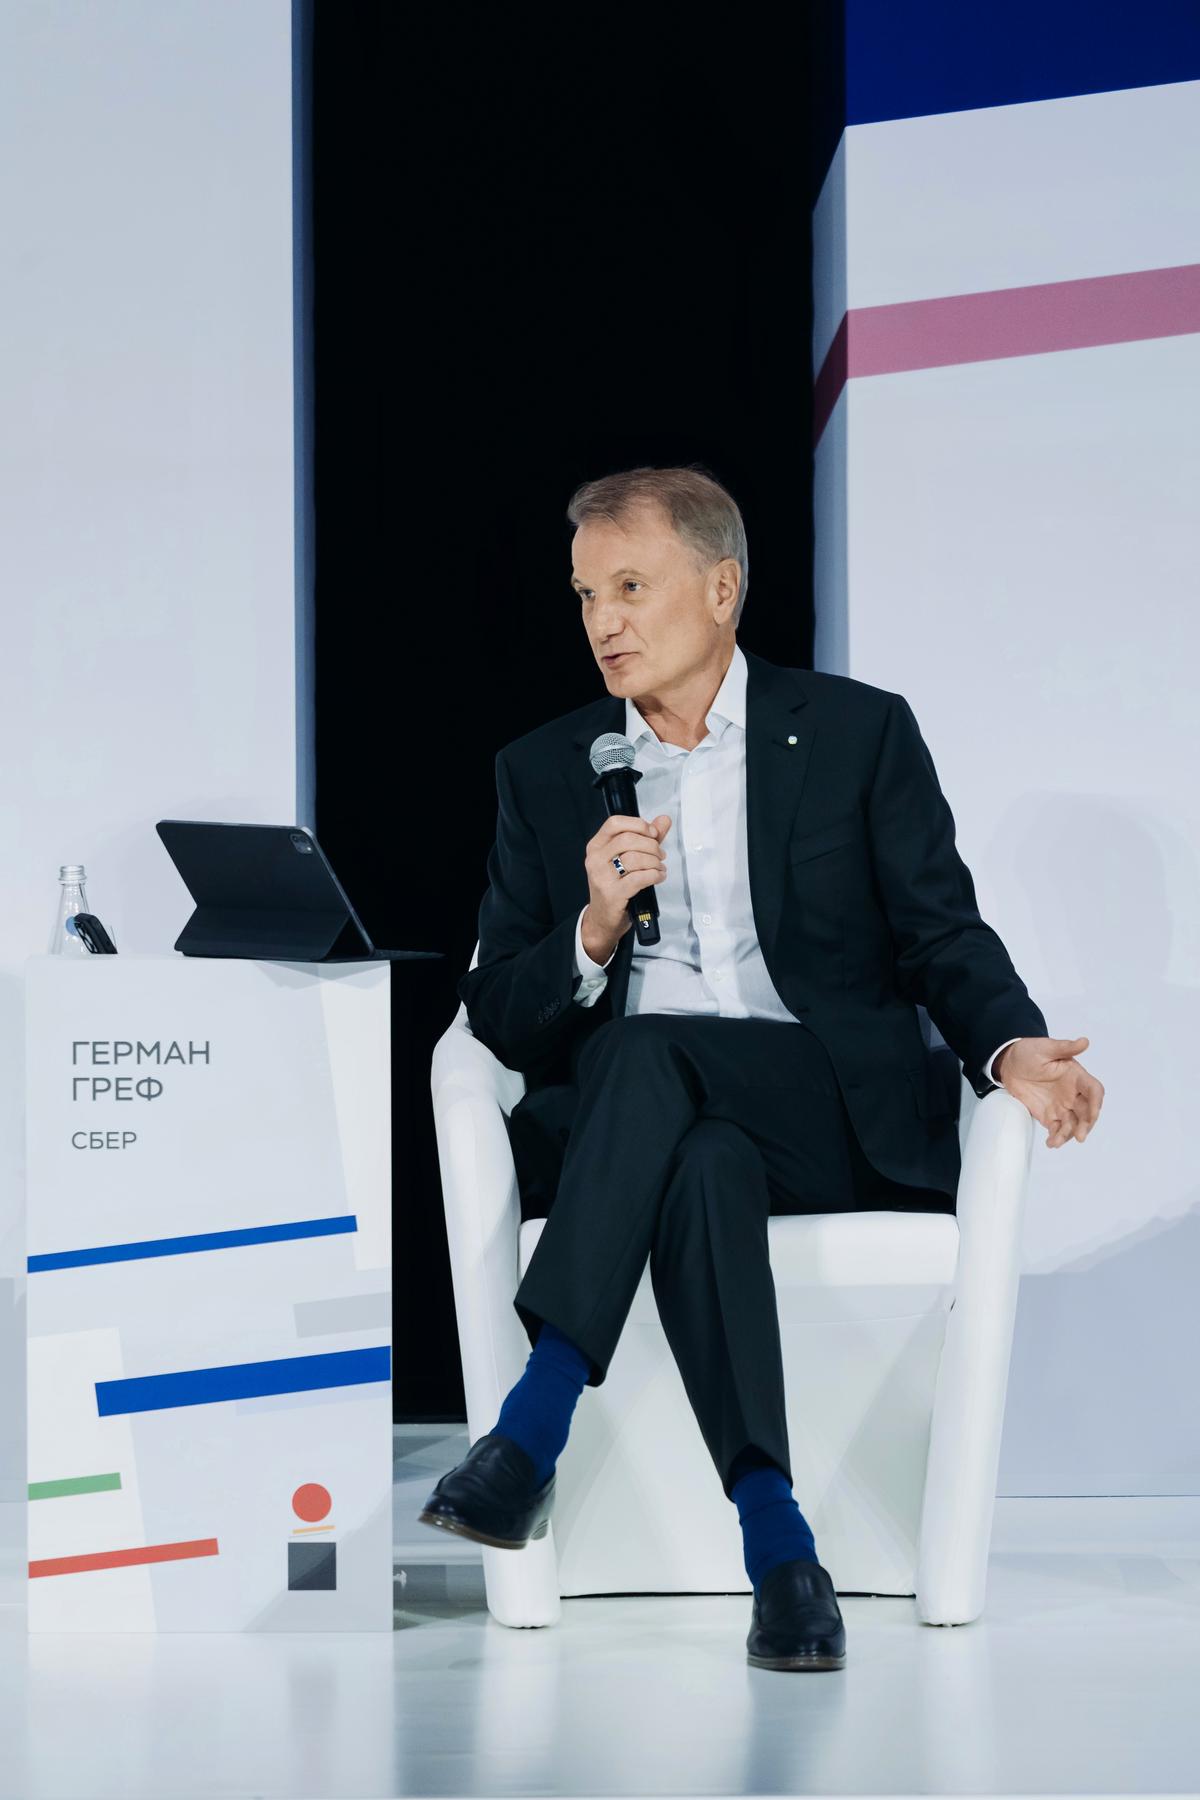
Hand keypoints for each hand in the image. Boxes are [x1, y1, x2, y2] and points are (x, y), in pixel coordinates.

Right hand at [580, 812, 671, 962]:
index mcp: (596, 846)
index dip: (638, 825)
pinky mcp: (613, 893)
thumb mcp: (626, 860)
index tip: (653, 833)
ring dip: (654, 862)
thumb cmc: (614, 887)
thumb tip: (664, 820)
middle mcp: (595, 859)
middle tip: (660, 855)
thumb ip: (646, 838)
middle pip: (628, 839)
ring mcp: (602, 877)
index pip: (615, 823)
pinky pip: (639, 878)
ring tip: (659, 868)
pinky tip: (658, 877)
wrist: (602, 919)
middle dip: (651, 846)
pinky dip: (655, 875)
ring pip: (635, 858)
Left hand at [994, 1036, 1103, 1146]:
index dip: (1096, 1103)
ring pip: (1073, 1124)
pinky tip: (1051, 1143)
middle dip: (1086, 1125)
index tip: (1093, 1114)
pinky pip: (1056, 1129)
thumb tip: (1084, 1042)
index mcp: (1077, 1077)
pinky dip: (1056, 1137)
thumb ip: (1064, 1047)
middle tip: (1080, 1136)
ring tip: (1057, 1141)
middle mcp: (1073, 1094)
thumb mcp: (1045, 1047)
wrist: (1008, 1064)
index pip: (1093, 1091)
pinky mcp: (1049, 1115)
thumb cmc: (1029, 1052)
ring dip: (1069, 1135)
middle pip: (1086, 1112)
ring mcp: (1062, 1106)